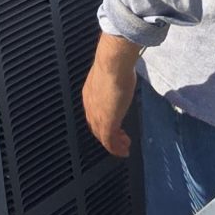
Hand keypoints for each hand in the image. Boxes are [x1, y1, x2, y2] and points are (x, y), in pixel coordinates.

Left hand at [82, 36, 139, 158]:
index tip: (113, 124)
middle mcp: (90, 106)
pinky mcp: (107, 122)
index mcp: (90, 94)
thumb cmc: (115, 64)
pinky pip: (109, 142)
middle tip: (119, 140)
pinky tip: (124, 151)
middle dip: (107, 135)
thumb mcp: (113, 73)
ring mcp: (97, 116)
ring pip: (103, 137)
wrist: (113, 64)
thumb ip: (115, 79)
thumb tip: (123, 75)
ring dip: (114, 144)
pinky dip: (116, 148)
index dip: (102, 121)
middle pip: (96, 127)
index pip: (94, 113)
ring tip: (124, 147)